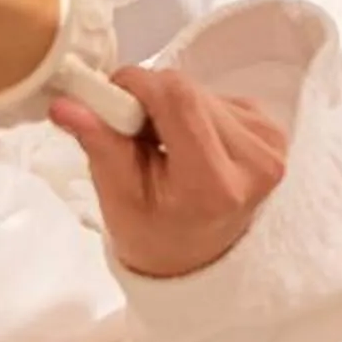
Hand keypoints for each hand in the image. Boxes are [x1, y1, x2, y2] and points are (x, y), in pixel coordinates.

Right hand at [51, 68, 287, 278]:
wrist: (196, 257)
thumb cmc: (152, 233)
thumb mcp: (118, 197)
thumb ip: (100, 144)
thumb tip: (67, 102)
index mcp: (214, 184)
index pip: (177, 99)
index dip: (137, 84)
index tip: (110, 98)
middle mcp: (255, 160)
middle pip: (189, 90)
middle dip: (152, 98)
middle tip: (133, 130)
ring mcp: (271, 145)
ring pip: (203, 90)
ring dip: (174, 105)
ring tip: (163, 144)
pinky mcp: (274, 132)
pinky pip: (220, 98)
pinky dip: (195, 112)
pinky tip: (189, 143)